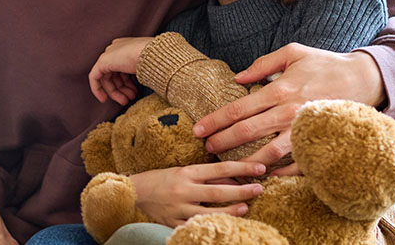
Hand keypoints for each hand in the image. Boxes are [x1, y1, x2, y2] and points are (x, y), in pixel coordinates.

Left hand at [88, 37, 153, 104]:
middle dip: (122, 89)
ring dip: (115, 92)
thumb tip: (139, 83)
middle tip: (129, 99)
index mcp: (127, 47)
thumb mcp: (148, 67)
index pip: (123, 68)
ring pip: (107, 77)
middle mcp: (116, 49)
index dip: (127, 83)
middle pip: (115, 73)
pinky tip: (103, 99)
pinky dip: (97, 89)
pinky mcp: (102, 61)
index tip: (135, 93)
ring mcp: (109, 54)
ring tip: (125, 101)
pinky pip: (95, 77)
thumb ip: (139, 72)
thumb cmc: (156, 61)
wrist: (154, 55)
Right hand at [129, 161, 265, 226]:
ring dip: (230, 210)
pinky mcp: (174, 223)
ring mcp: (179, 208)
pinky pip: (195, 226)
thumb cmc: (161, 179)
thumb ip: (206, 176)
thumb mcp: (183, 171)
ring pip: (209, 211)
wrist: (134, 192)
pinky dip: (210, 225)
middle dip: (241, 190)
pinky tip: (224, 226)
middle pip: (218, 191)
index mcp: (187, 172)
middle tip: (260, 189)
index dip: (242, 168)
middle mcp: (184, 189)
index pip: (220, 169)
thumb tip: (233, 179)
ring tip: (246, 207)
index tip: (260, 168)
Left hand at [191, 43, 383, 171]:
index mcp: (280, 89)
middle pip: (247, 132)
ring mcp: (305, 129)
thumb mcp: (292, 53)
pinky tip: (264, 174)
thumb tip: (238, 78)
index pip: (239, 109)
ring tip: (229, 167)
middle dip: (222, 142)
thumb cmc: (325, 63)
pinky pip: (297, 164)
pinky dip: (280, 172)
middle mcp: (289, 112)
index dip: (215, 121)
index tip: (198, 130)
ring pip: (269, 153)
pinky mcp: (320, 141)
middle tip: (205, 149)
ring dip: (246, 162)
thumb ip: (263, 64)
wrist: (364, 78)